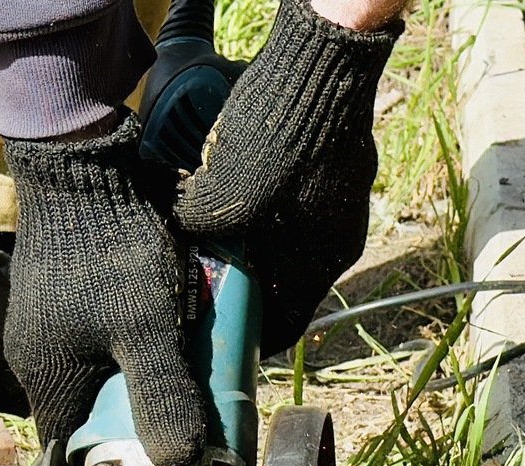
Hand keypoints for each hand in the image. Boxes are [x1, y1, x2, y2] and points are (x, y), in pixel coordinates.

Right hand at [2, 113, 203, 465]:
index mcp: (46, 380)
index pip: (74, 454)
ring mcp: (51, 327)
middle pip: (95, 418)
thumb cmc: (109, 250)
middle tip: (189, 418)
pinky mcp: (68, 298)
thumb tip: (177, 462)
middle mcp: (39, 360)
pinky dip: (139, 349)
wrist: (82, 164)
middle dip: (142, 423)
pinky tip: (171, 334)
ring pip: (105, 378)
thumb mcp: (147, 331)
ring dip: (145, 382)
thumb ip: (163, 397)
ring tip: (188, 374)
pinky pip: (107, 342)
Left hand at [173, 0, 401, 354]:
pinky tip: (249, 189)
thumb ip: (196, 227)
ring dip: (263, 247)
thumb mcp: (222, 196)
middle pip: (289, 286)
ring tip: (225, 237)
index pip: (285, 327)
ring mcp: (346, 205)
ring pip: (296, 244)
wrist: (327, 64)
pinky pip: (303, 207)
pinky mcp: (344, 171)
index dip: (254, 340)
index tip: (226, 342)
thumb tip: (178, 234)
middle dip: (253, 289)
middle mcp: (339, 241)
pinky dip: (275, 210)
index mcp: (318, 263)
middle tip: (215, 286)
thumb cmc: (277, 137)